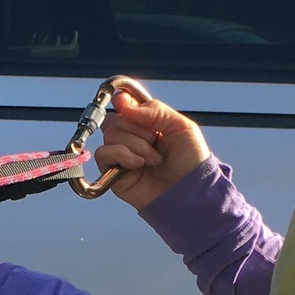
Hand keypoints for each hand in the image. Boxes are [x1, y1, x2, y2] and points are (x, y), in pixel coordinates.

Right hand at [91, 82, 211, 211]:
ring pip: (109, 135)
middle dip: (135, 128)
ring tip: (153, 159)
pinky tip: (138, 164)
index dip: (122, 101)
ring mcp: (122, 156)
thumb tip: (123, 101)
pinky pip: (102, 154)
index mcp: (147, 125)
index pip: (124, 105)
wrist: (191, 192)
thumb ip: (154, 110)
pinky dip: (121, 155)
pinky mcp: (113, 173)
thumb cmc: (191, 164)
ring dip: (135, 145)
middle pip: (114, 119)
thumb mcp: (181, 127)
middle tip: (154, 141)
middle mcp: (132, 139)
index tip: (124, 103)